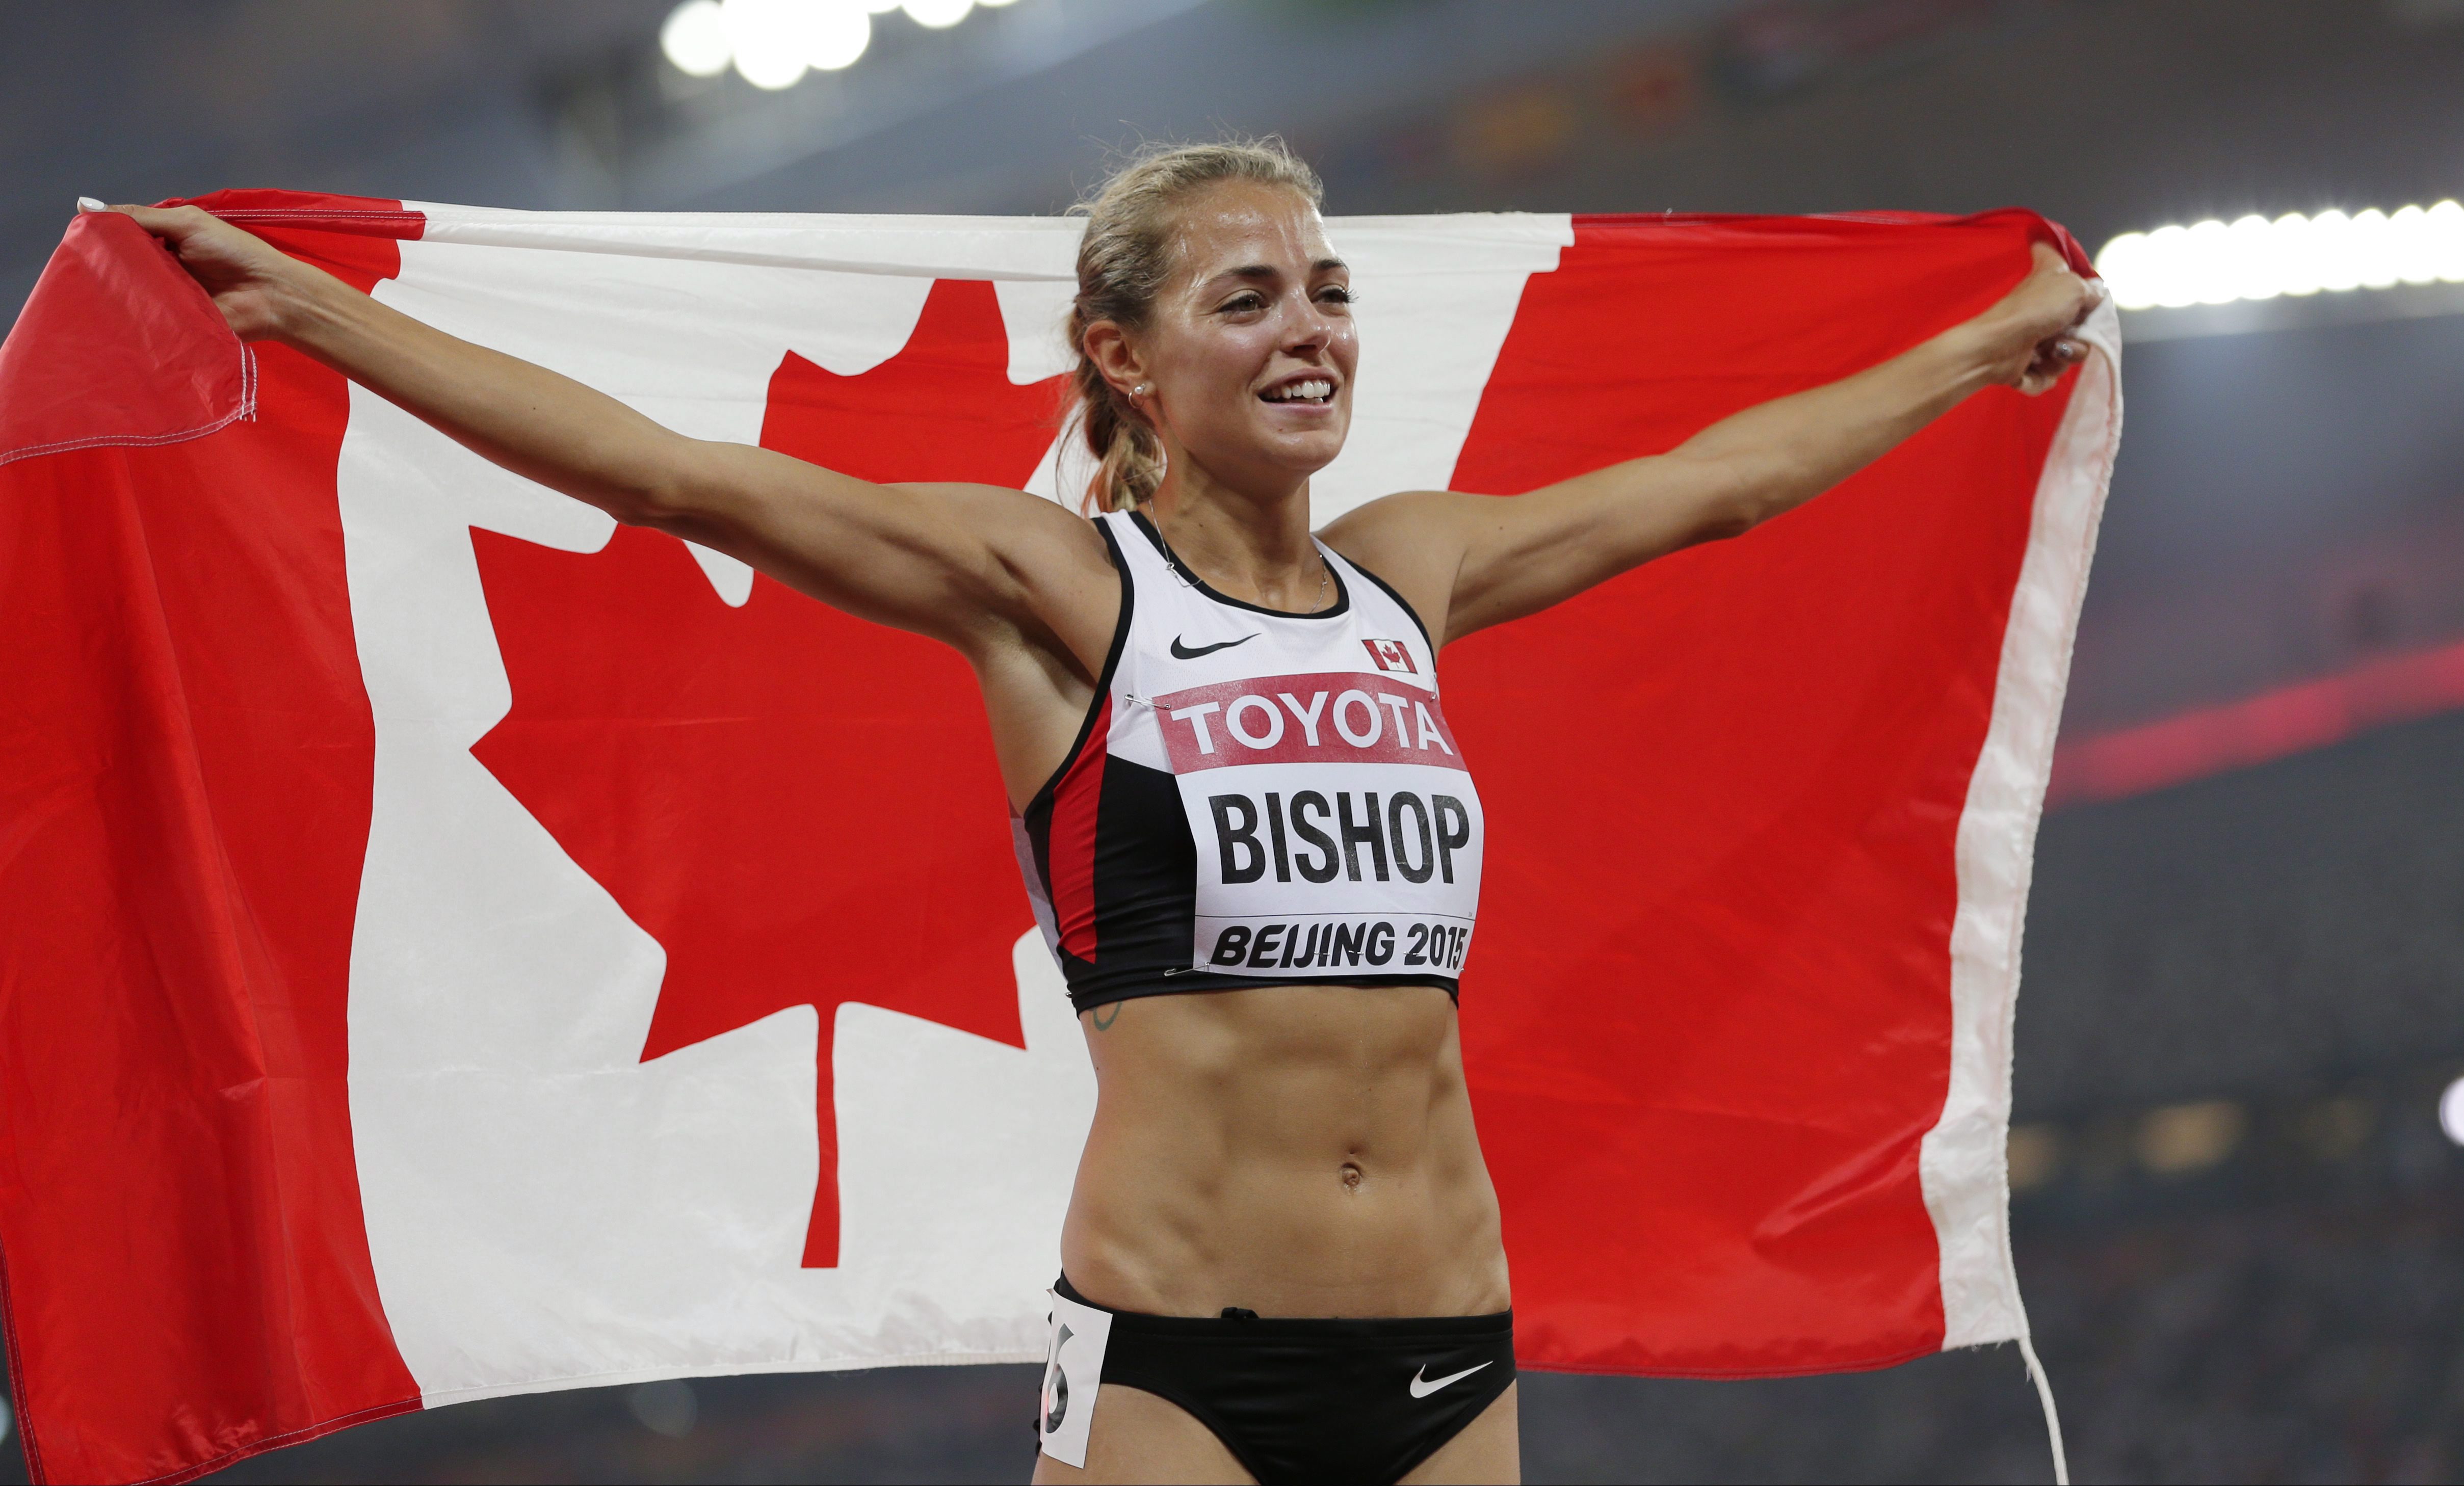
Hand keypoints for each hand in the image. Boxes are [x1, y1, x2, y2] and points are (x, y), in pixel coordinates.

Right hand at [80, 201, 305, 342]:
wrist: (272, 295)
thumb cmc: (234, 252)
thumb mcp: (186, 223)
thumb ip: (140, 217)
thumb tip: (85, 205)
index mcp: (164, 239)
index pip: (122, 237)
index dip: (101, 239)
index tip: (77, 243)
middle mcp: (162, 266)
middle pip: (123, 266)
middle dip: (105, 269)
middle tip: (80, 273)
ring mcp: (167, 294)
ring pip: (131, 293)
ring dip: (117, 293)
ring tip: (92, 295)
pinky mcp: (174, 321)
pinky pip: (147, 318)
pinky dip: (134, 317)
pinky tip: (113, 317)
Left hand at [1970, 241, 2104, 395]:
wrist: (1998, 348)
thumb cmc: (2035, 310)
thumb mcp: (2072, 288)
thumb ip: (2091, 290)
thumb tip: (2098, 292)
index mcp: (2048, 276)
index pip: (2048, 251)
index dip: (2048, 246)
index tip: (2042, 240)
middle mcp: (2040, 304)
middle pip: (2077, 318)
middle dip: (2080, 332)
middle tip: (2069, 329)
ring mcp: (2034, 335)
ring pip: (2067, 353)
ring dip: (2062, 356)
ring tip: (2048, 350)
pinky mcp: (2026, 364)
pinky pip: (2047, 374)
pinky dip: (2041, 374)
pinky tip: (2031, 366)